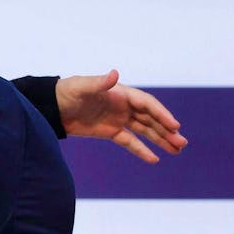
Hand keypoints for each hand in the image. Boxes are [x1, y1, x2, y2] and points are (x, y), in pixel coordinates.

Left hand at [56, 70, 187, 162]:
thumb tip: (115, 74)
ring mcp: (118, 119)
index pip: (147, 105)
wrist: (51, 107)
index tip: (174, 126)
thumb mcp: (81, 87)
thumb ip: (99, 83)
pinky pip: (130, 142)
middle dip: (167, 130)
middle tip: (182, 143)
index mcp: (121, 93)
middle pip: (151, 119)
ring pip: (145, 131)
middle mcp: (123, 106)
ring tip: (177, 150)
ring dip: (161, 140)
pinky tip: (155, 159)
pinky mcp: (110, 131)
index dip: (162, 114)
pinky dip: (142, 150)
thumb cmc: (66, 93)